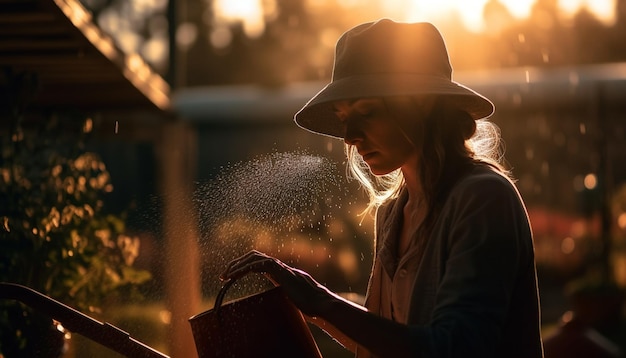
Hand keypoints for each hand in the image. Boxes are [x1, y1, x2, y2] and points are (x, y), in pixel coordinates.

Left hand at [220, 250, 334, 316]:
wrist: (320, 304)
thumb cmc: (308, 304)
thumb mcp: (289, 299)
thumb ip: (282, 295)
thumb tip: (278, 300)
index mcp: (279, 273)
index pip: (258, 263)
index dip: (243, 267)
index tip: (231, 277)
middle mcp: (279, 267)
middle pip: (254, 256)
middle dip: (237, 263)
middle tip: (224, 274)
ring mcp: (281, 268)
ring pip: (255, 257)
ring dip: (239, 264)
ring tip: (227, 274)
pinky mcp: (282, 272)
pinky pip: (261, 264)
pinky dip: (247, 267)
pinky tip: (238, 273)